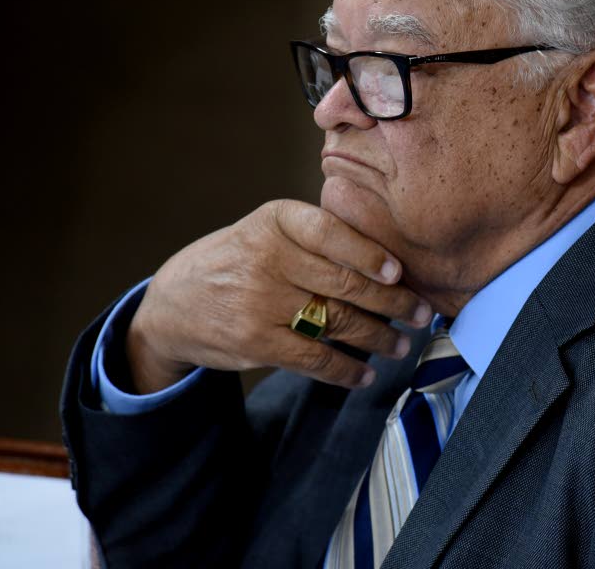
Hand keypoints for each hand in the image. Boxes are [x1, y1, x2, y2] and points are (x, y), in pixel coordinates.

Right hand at [125, 199, 431, 393]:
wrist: (172, 303)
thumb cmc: (237, 261)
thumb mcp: (265, 230)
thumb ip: (316, 238)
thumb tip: (389, 265)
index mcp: (276, 220)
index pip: (330, 232)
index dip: (368, 253)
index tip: (398, 271)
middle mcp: (267, 257)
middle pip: (343, 282)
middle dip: (392, 302)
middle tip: (422, 313)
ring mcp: (260, 302)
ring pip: (336, 321)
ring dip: (378, 338)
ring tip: (401, 345)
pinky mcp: (255, 342)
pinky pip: (314, 358)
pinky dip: (345, 370)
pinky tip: (364, 374)